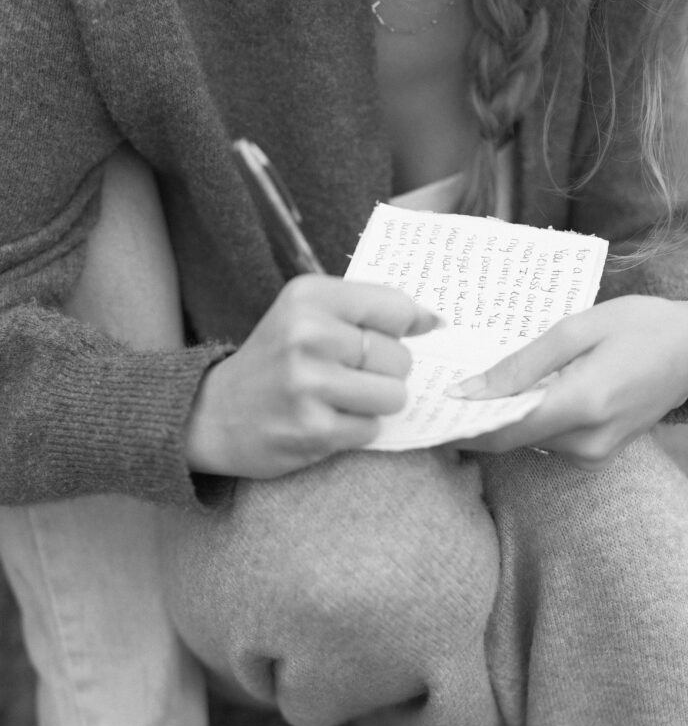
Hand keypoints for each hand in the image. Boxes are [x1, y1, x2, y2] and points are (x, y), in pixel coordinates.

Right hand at [185, 274, 439, 477]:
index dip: (409, 325)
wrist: (214, 413)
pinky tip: (327, 420)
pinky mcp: (313, 429)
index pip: (395, 306)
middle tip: (353, 374)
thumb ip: (367, 310)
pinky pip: (371, 429)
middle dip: (387, 371)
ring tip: (344, 398)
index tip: (404, 335)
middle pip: (399, 357)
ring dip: (377, 403)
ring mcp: (309, 385)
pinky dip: (358, 429)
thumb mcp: (308, 314)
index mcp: (309, 296)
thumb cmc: (277, 359)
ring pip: (393, 395)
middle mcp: (307, 335)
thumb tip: (436, 321)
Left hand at [450, 296, 687, 469]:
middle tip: (437, 396)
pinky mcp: (599, 453)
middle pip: (510, 441)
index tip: (427, 415)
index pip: (502, 433)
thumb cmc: (638, 325)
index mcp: (582, 404)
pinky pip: (548, 442)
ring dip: (498, 421)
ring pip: (527, 443)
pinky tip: (511, 397)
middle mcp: (588, 440)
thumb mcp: (576, 329)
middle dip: (472, 422)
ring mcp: (596, 453)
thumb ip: (521, 364)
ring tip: (469, 390)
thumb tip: (469, 391)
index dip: (459, 429)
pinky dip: (525, 422)